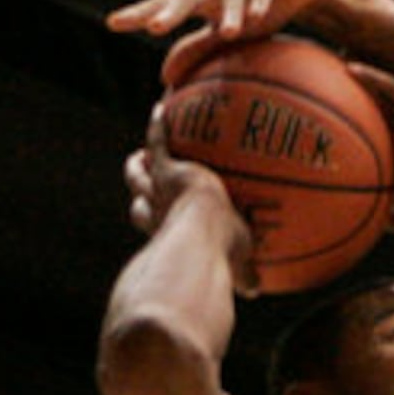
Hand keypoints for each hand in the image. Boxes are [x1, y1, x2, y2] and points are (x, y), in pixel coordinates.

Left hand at [105, 0, 328, 85]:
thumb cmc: (260, 9)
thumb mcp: (229, 34)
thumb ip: (197, 48)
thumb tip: (163, 78)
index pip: (165, 3)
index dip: (139, 13)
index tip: (114, 24)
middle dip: (172, 11)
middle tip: (156, 28)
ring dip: (230, 11)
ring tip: (231, 33)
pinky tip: (259, 14)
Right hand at [124, 105, 257, 295]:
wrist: (206, 232)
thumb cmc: (222, 257)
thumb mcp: (236, 265)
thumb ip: (244, 275)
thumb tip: (257, 289)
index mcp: (167, 231)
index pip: (149, 222)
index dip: (147, 215)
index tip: (149, 212)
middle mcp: (156, 211)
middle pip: (138, 198)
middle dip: (139, 189)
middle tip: (142, 178)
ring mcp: (159, 188)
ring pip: (136, 172)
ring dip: (138, 162)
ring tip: (144, 151)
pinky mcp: (167, 168)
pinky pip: (158, 140)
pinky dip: (159, 123)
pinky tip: (163, 105)